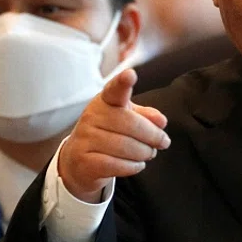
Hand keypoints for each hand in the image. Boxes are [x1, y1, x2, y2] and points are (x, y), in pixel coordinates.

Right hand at [59, 69, 169, 202]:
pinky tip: (136, 164)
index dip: (122, 83)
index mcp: (104, 102)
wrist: (78, 162)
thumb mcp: (127, 120)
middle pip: (131, 124)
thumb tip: (161, 121)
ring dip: (144, 153)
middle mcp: (91, 117)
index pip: (114, 90)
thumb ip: (146, 117)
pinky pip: (118, 165)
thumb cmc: (108, 135)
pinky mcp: (85, 162)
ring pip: (126, 147)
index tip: (130, 75)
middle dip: (153, 136)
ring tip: (148, 154)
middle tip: (162, 142)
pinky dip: (134, 166)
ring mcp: (85, 139)